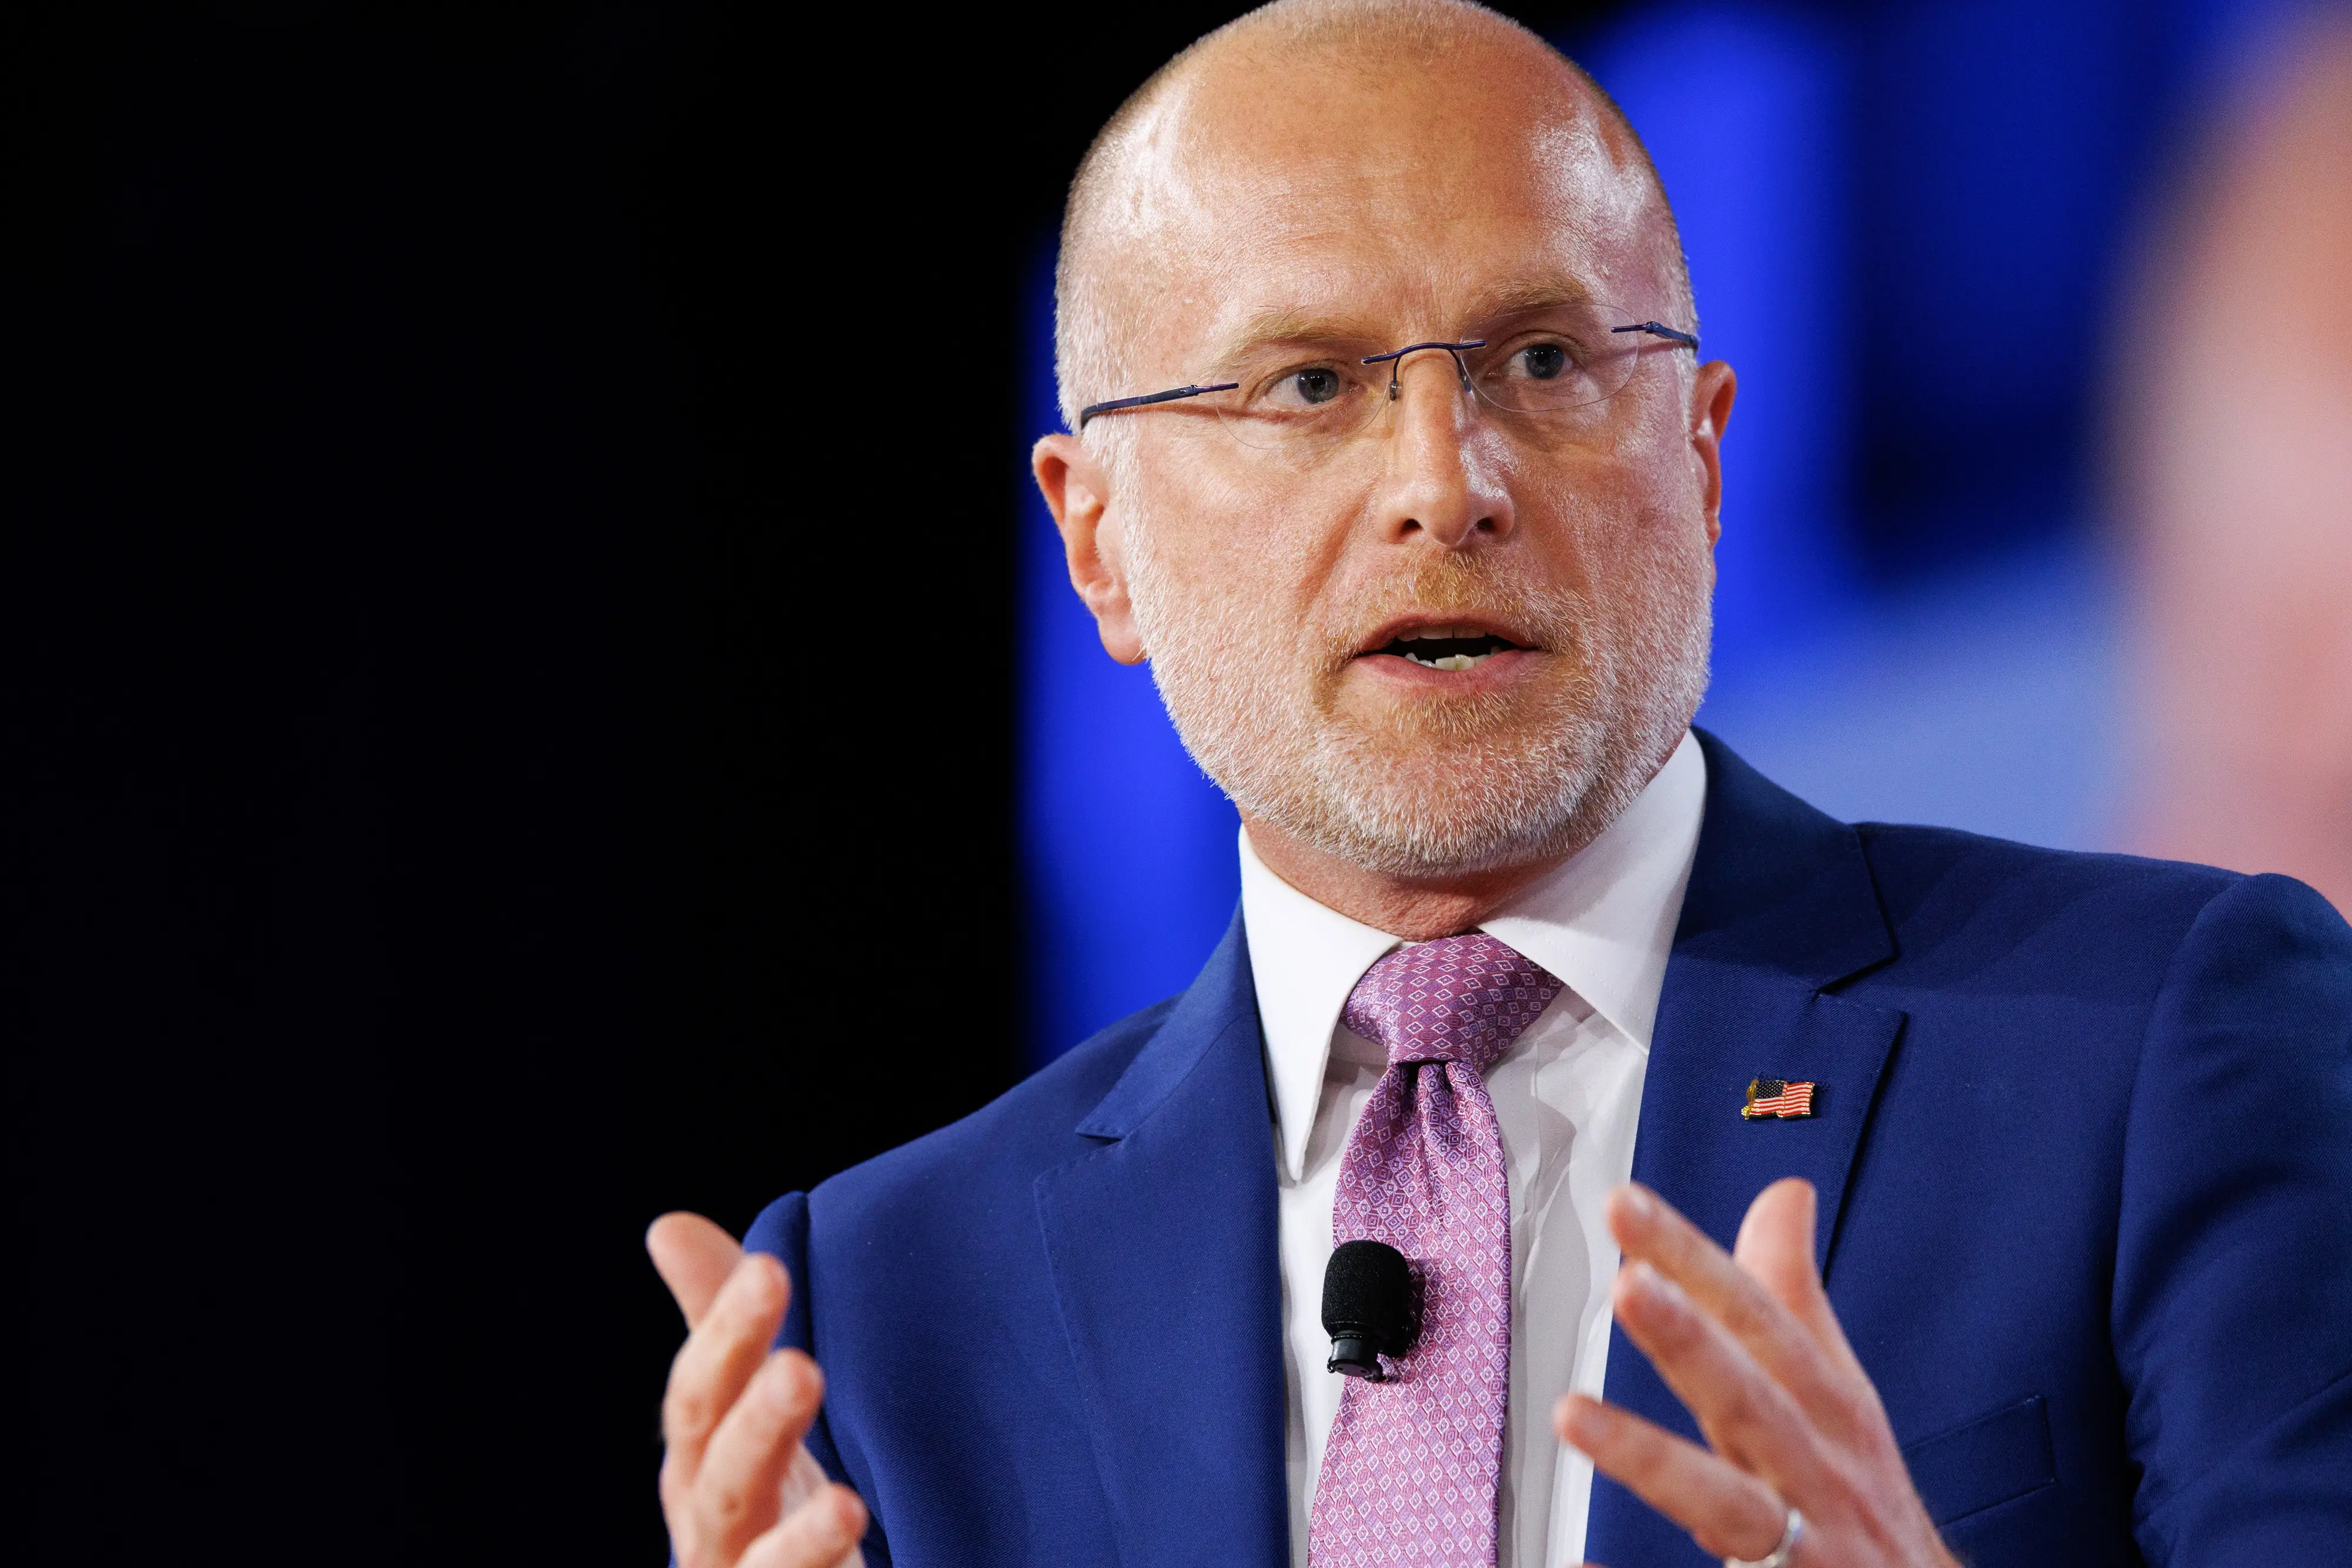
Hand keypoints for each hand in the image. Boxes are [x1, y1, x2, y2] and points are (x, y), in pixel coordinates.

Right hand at [648, 1212, 867, 1567]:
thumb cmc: (761, 1490)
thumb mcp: (743, 1403)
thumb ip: (718, 1321)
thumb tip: (668, 1225)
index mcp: (699, 1462)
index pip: (701, 1392)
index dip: (727, 1332)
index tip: (770, 1269)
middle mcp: (713, 1529)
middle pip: (725, 1478)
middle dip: (758, 1425)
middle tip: (801, 1369)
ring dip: (802, 1538)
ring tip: (846, 1506)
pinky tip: (858, 1536)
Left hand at [1556, 1179, 1957, 1567]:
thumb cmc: (1861, 1497)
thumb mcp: (1839, 1394)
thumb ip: (1794, 1296)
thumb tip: (1784, 1193)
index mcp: (1828, 1410)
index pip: (1758, 1318)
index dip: (1693, 1259)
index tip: (1624, 1204)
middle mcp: (1816, 1474)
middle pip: (1752, 1400)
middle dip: (1694, 1344)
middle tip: (1628, 1286)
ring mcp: (1801, 1548)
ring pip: (1727, 1504)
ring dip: (1652, 1459)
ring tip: (1571, 1414)